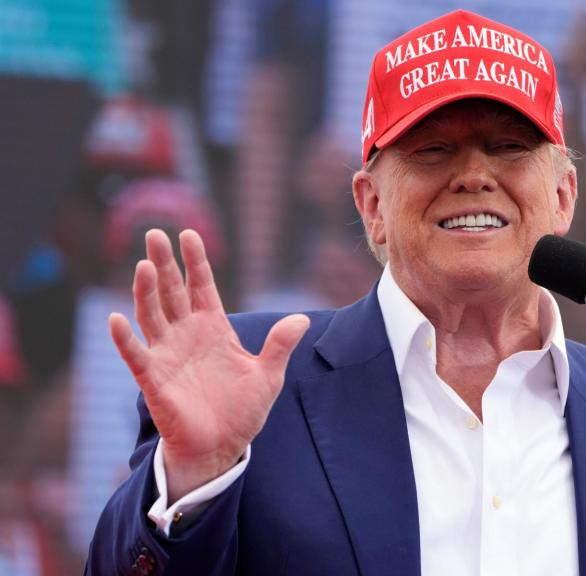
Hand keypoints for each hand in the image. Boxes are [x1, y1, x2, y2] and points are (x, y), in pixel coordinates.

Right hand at [109, 229, 308, 501]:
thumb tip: (301, 319)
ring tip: (144, 265)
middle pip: (172, 291)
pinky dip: (125, 339)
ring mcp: (167, 355)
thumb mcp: (268, 375)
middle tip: (155, 234)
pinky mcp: (154, 379)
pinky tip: (117, 320)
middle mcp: (186, 335)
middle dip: (164, 264)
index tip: (189, 233)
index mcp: (213, 328)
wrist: (222, 447)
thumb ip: (280, 345)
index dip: (195, 261)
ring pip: (152, 315)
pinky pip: (136, 355)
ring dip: (146, 291)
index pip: (201, 286)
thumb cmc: (242, 410)